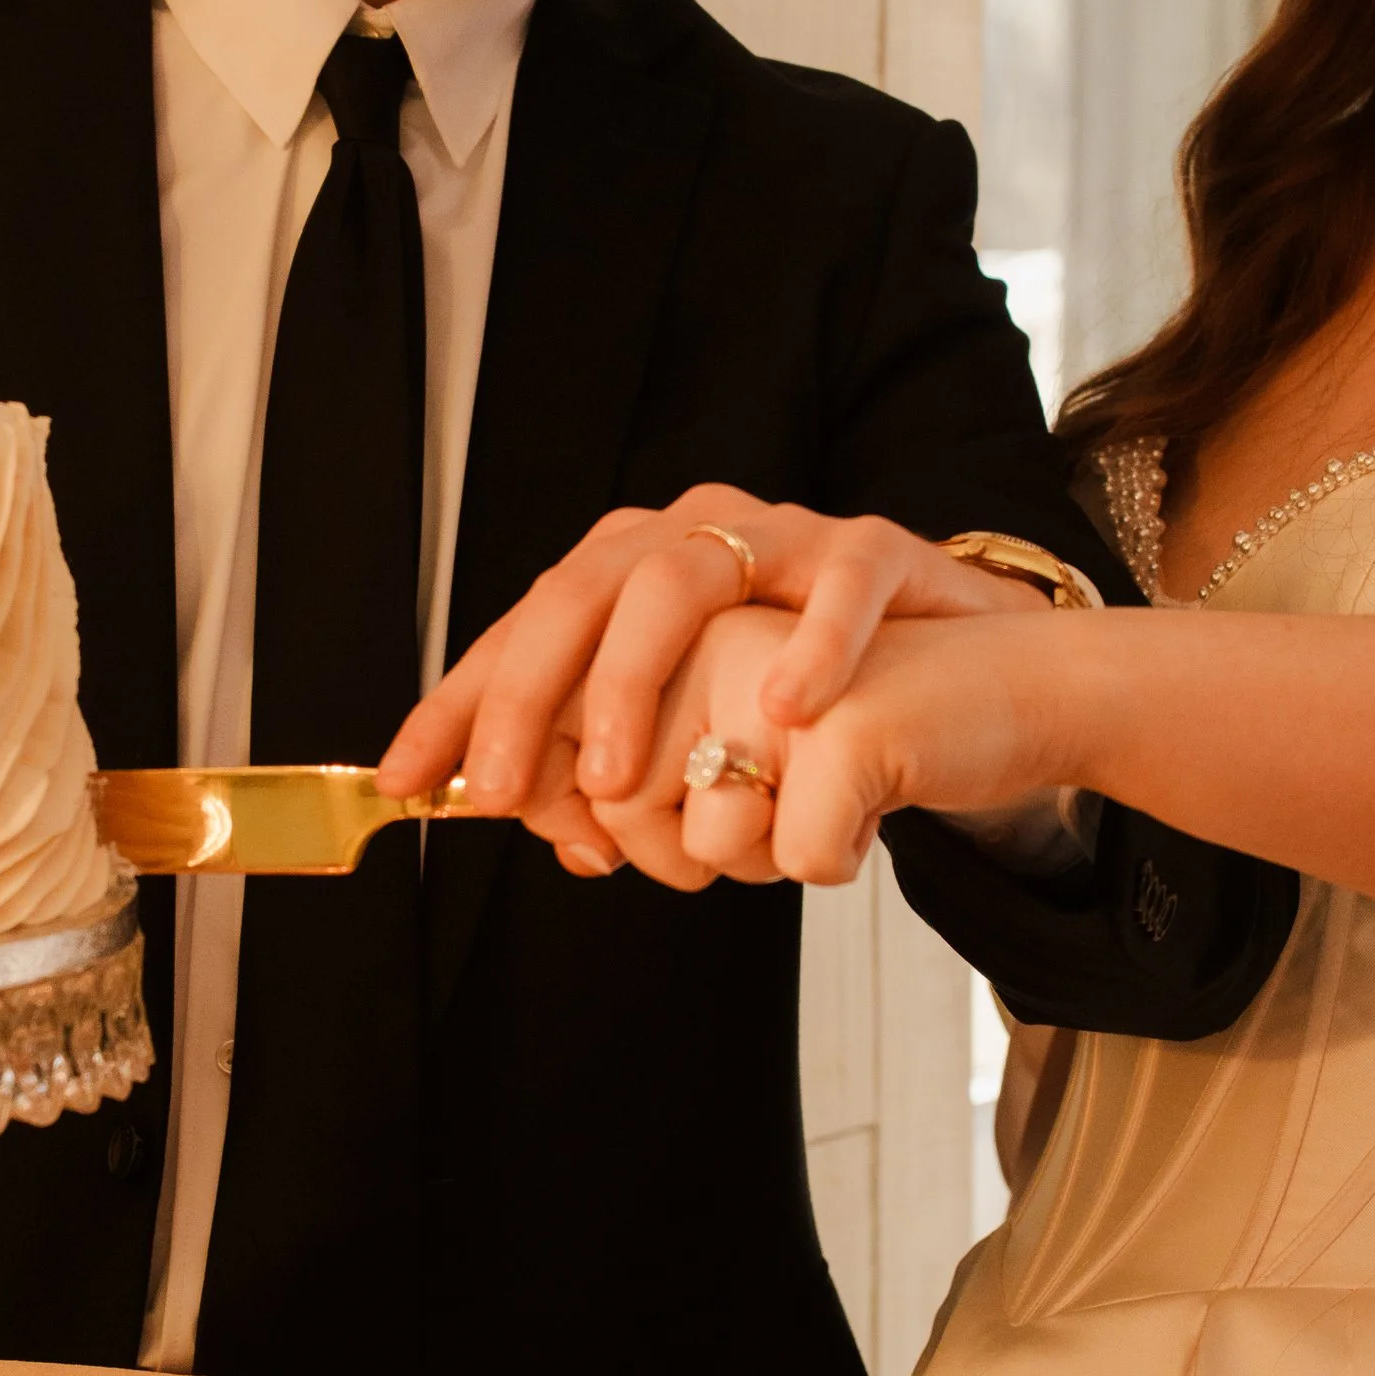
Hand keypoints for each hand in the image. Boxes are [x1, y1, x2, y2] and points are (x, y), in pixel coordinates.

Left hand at [381, 486, 1037, 874]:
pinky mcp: (878, 552)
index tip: (406, 780)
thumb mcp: (710, 741)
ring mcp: (786, 536)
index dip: (461, 703)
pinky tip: (787, 712)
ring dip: (637, 676)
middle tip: (506, 792)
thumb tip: (569, 839)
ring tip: (620, 776)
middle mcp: (697, 537)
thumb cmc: (822, 710)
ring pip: (686, 574)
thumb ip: (634, 781)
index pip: (528, 629)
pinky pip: (840, 581)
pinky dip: (811, 643)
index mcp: (638, 574)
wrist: (968, 677)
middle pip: (585, 592)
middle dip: (529, 695)